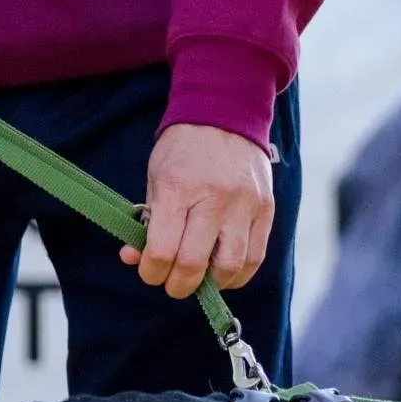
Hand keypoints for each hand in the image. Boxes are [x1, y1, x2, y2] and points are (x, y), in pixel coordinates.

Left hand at [121, 123, 273, 298]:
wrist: (225, 116)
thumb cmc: (184, 153)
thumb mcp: (156, 180)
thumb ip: (147, 222)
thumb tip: (135, 259)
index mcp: (178, 188)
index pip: (162, 250)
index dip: (152, 272)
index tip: (150, 272)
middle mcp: (214, 199)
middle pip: (194, 264)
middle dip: (178, 285)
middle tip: (173, 284)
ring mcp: (244, 205)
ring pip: (230, 267)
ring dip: (211, 284)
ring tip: (201, 279)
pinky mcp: (265, 210)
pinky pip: (256, 257)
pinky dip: (238, 274)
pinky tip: (225, 273)